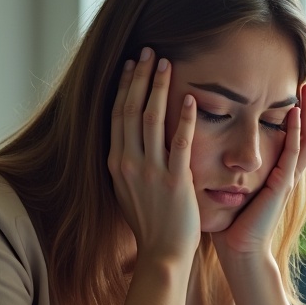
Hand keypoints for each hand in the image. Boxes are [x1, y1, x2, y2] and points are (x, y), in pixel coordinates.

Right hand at [107, 48, 200, 266]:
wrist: (162, 253)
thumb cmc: (150, 223)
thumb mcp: (128, 190)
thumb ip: (127, 162)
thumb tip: (130, 140)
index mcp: (115, 164)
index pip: (116, 115)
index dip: (124, 86)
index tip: (132, 64)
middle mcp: (127, 163)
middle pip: (129, 109)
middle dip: (140, 76)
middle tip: (150, 51)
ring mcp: (149, 171)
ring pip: (150, 118)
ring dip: (158, 87)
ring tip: (167, 63)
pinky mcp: (174, 180)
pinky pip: (178, 141)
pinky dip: (183, 117)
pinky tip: (190, 97)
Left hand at [214, 82, 305, 260]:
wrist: (239, 252)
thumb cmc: (229, 225)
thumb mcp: (228, 188)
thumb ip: (224, 169)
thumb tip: (200, 146)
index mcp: (273, 173)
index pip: (287, 137)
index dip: (288, 115)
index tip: (283, 90)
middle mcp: (285, 174)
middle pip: (303, 133)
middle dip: (305, 108)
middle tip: (304, 80)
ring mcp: (287, 180)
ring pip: (305, 140)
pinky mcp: (283, 187)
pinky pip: (294, 154)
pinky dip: (295, 133)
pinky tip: (294, 114)